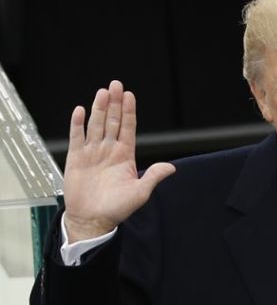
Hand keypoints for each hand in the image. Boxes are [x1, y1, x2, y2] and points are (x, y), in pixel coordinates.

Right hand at [63, 80, 174, 241]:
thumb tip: (171, 168)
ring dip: (99, 109)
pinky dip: (77, 124)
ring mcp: (93, 152)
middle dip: (114, 104)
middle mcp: (109, 150)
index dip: (129, 112)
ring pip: (96, 125)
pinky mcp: (76, 158)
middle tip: (115, 85)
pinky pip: (77, 137)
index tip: (129, 95)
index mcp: (125, 156)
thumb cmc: (117, 208)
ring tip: (102, 93)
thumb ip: (153, 177)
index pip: (128, 128)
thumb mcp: (140, 193)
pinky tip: (80, 111)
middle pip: (112, 121)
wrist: (93, 219)